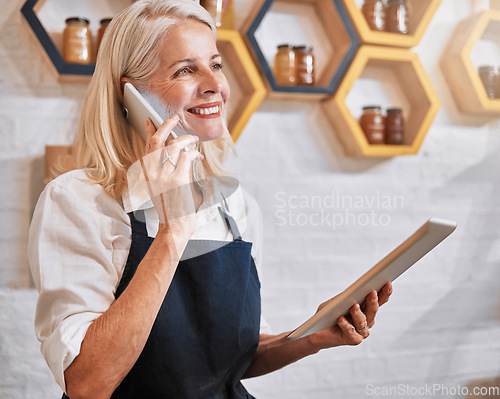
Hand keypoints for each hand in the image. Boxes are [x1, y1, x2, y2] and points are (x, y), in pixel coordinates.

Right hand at [139, 115, 202, 241]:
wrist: (173, 228)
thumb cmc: (172, 211)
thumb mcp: (161, 190)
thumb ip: (165, 173)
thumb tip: (179, 155)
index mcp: (147, 175)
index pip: (146, 148)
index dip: (148, 131)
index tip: (150, 120)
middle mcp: (152, 173)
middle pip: (156, 141)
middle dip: (166, 125)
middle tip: (174, 118)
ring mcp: (164, 176)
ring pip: (173, 146)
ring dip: (186, 138)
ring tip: (194, 139)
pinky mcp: (178, 180)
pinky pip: (187, 157)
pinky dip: (194, 153)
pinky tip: (198, 156)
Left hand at [310, 282, 392, 348]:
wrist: (316, 331)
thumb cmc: (327, 314)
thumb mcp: (336, 301)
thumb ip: (346, 296)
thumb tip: (355, 289)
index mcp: (366, 309)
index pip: (379, 300)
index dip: (384, 292)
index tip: (387, 282)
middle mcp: (367, 320)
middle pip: (373, 310)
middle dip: (373, 301)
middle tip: (372, 292)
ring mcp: (361, 332)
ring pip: (363, 322)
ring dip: (358, 313)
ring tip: (353, 306)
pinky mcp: (354, 340)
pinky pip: (351, 332)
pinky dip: (346, 325)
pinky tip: (340, 319)